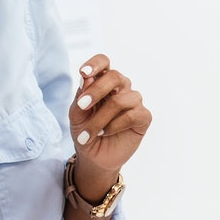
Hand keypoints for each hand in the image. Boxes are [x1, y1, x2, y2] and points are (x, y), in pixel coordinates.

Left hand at [68, 53, 150, 186]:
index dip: (95, 64)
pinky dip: (115, 125)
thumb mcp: (76, 114)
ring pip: (121, 100)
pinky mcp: (143, 118)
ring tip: (89, 133)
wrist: (93, 156)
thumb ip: (81, 95)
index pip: (104, 62)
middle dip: (96, 91)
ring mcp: (133, 102)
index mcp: (103, 82)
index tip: (84, 73)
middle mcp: (121, 88)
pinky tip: (104, 133)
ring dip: (101, 118)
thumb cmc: (85, 131)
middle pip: (115, 76)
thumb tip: (86, 78)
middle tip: (82, 106)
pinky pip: (132, 115)